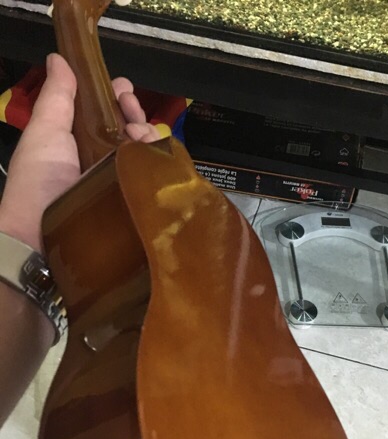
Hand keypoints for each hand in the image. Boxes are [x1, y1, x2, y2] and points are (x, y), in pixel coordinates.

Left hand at [0, 53, 158, 251]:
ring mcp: (120, 188)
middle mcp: (102, 164)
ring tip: (141, 137)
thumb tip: (60, 59)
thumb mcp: (44, 133)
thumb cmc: (37, 184)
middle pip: (130, 133)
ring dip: (149, 137)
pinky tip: (154, 158)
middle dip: (136, 116)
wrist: (39, 239)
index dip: (117, 100)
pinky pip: (154, 184)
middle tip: (134, 115)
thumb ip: (56, 98)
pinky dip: (159, 166)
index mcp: (79, 144)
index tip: (124, 90)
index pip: (107, 116)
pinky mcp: (135, 210)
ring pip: (146, 156)